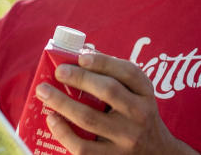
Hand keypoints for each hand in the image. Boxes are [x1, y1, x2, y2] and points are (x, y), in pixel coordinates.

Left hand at [35, 52, 198, 154]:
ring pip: (89, 118)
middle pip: (108, 91)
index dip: (104, 62)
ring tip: (44, 92)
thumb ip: (116, 76)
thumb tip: (81, 55)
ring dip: (62, 102)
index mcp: (145, 94)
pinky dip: (63, 132)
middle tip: (58, 71)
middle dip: (79, 78)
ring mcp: (126, 139)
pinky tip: (52, 119)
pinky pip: (83, 147)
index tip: (81, 57)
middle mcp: (139, 115)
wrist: (157, 153)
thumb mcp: (138, 94)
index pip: (128, 72)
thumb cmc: (137, 117)